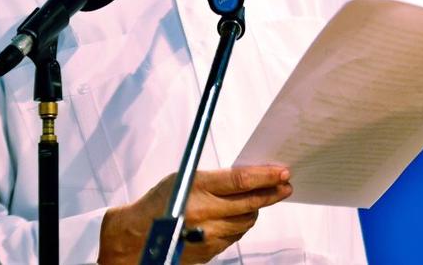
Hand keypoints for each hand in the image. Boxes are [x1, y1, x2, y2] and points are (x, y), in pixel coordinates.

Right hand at [97, 166, 292, 263]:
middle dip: (272, 192)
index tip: (282, 171)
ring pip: (246, 220)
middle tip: (285, 185)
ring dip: (256, 208)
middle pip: (250, 202)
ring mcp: (207, 234)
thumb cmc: (159, 202)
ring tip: (260, 199)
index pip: (240, 180)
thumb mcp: (184, 178)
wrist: (136, 237)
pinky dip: (241, 224)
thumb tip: (249, 175)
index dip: (265, 176)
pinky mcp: (209, 250)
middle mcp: (203, 212)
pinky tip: (239, 216)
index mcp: (196, 188)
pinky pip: (236, 235)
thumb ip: (215, 178)